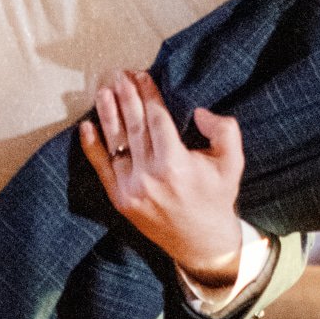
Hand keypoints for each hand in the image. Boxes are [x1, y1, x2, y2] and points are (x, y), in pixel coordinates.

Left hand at [78, 69, 246, 283]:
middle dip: (125, 96)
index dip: (147, 93)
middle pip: (133, 125)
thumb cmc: (217, 197)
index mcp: (176, 163)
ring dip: (107, 114)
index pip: (156, 118)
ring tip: (103, 91)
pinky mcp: (120, 200)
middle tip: (118, 75)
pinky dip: (92, 147)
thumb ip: (223, 130)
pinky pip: (102, 169)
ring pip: (116, 143)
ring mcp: (131, 189)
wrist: (202, 243)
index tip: (141, 75)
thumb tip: (199, 112)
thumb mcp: (232, 162)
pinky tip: (86, 126)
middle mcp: (149, 175)